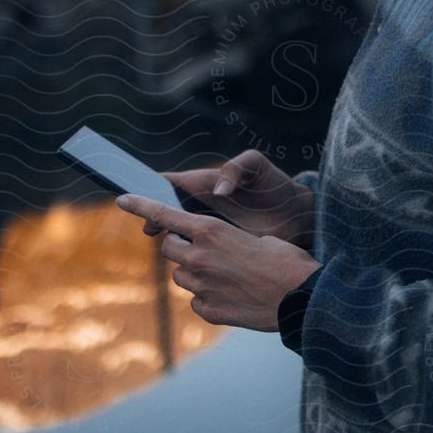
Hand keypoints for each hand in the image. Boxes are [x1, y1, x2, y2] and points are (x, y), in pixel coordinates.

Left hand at [113, 194, 320, 330]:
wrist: (302, 299)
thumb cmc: (286, 261)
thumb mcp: (257, 237)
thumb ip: (226, 241)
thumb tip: (214, 251)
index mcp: (211, 232)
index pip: (164, 215)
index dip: (140, 205)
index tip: (121, 199)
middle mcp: (199, 258)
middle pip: (169, 249)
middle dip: (180, 247)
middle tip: (204, 250)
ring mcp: (202, 287)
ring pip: (181, 277)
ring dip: (196, 274)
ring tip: (227, 276)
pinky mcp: (209, 311)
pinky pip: (197, 301)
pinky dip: (209, 298)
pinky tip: (234, 297)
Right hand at [142, 149, 313, 247]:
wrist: (298, 216)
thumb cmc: (276, 187)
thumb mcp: (259, 167)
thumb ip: (238, 167)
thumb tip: (218, 189)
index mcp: (205, 184)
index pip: (169, 184)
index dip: (150, 191)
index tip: (134, 199)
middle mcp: (202, 207)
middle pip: (167, 213)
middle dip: (154, 219)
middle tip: (149, 229)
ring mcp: (209, 229)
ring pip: (177, 236)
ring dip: (169, 241)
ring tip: (166, 245)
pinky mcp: (219, 248)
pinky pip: (195, 255)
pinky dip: (187, 259)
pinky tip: (187, 265)